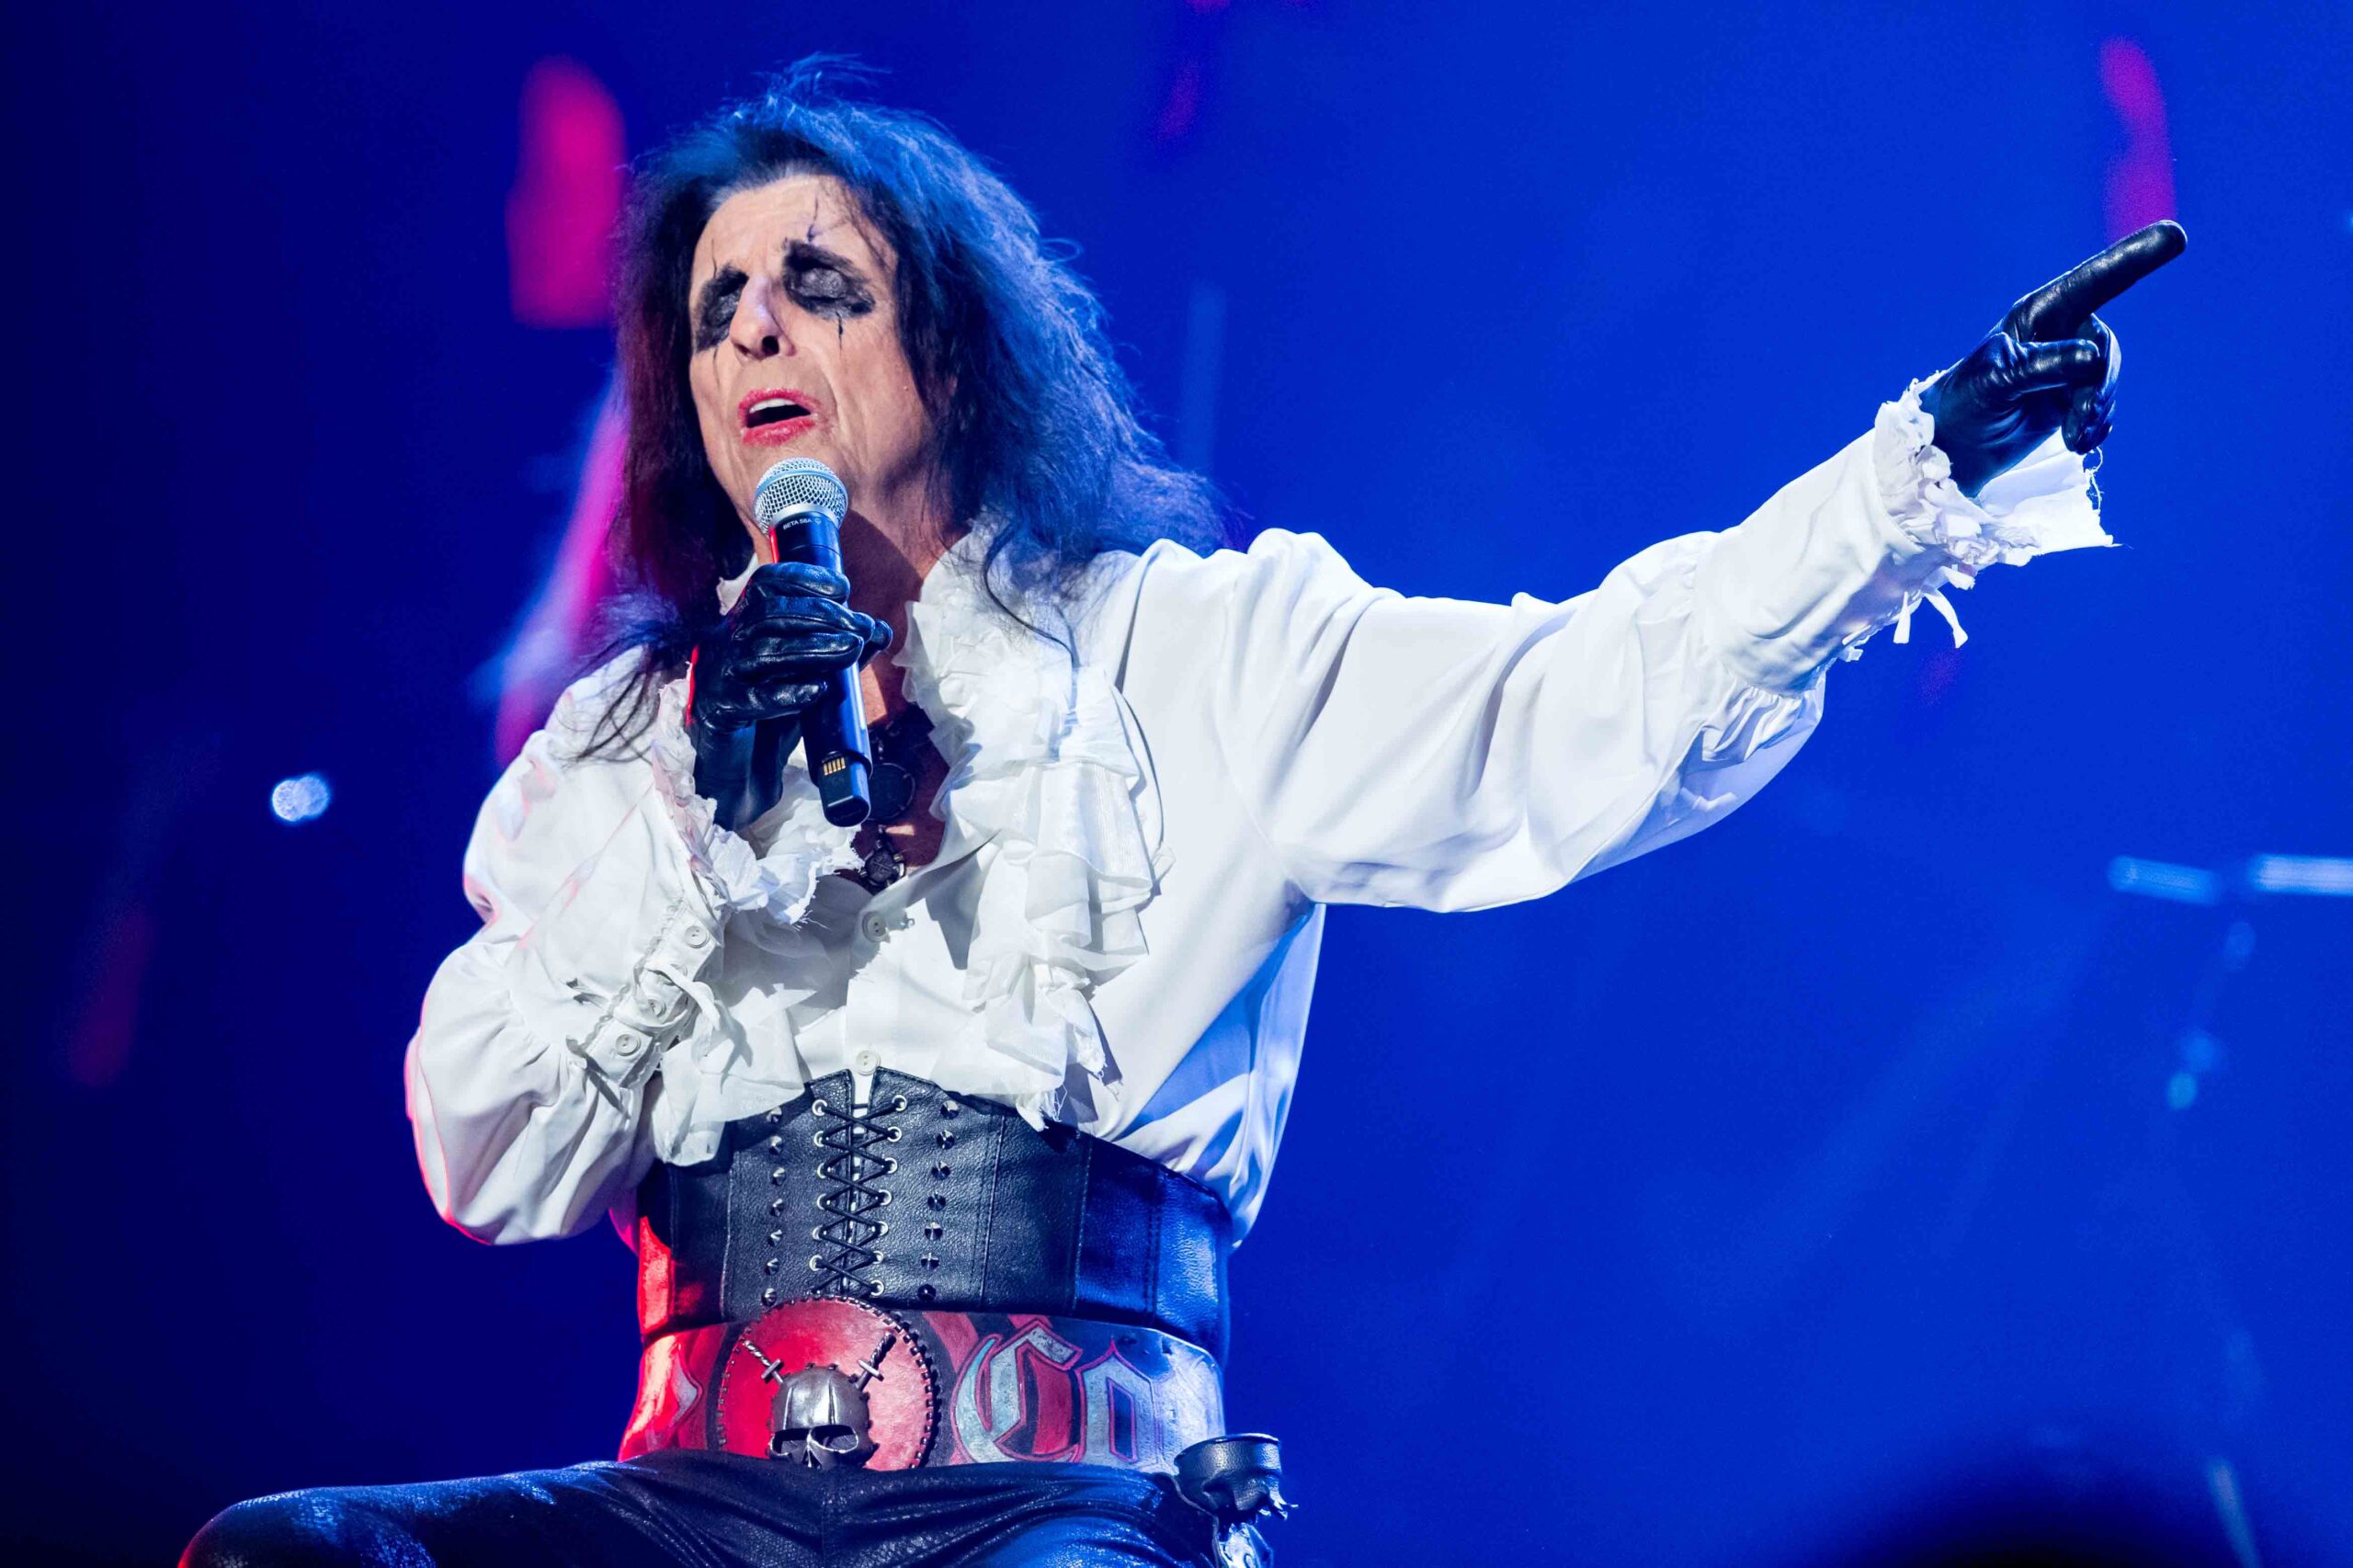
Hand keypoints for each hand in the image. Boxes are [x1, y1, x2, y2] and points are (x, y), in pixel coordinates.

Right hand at [687, 561, 890, 829]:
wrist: (743, 774)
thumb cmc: (774, 718)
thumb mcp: (810, 677)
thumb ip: (841, 653)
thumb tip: (880, 630)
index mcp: (743, 625)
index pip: (766, 584)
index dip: (803, 579)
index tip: (844, 589)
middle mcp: (724, 642)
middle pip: (769, 614)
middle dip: (820, 616)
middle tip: (859, 628)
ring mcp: (716, 677)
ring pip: (762, 651)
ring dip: (812, 647)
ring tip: (851, 650)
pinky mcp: (717, 712)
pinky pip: (751, 699)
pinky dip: (787, 693)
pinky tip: (817, 691)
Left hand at [1919, 220, 2184, 496]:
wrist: (1952, 448)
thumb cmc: (1964, 403)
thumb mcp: (1996, 380)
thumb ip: (2043, 366)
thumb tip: (2092, 358)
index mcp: (2040, 313)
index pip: (2093, 281)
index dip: (2134, 258)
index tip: (2176, 234)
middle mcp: (2060, 333)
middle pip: (2107, 347)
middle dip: (2100, 385)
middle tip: (2080, 420)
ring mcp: (2069, 366)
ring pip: (2107, 381)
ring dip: (2096, 412)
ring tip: (2073, 439)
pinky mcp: (2074, 399)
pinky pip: (2104, 408)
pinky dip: (2095, 426)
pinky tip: (2076, 442)